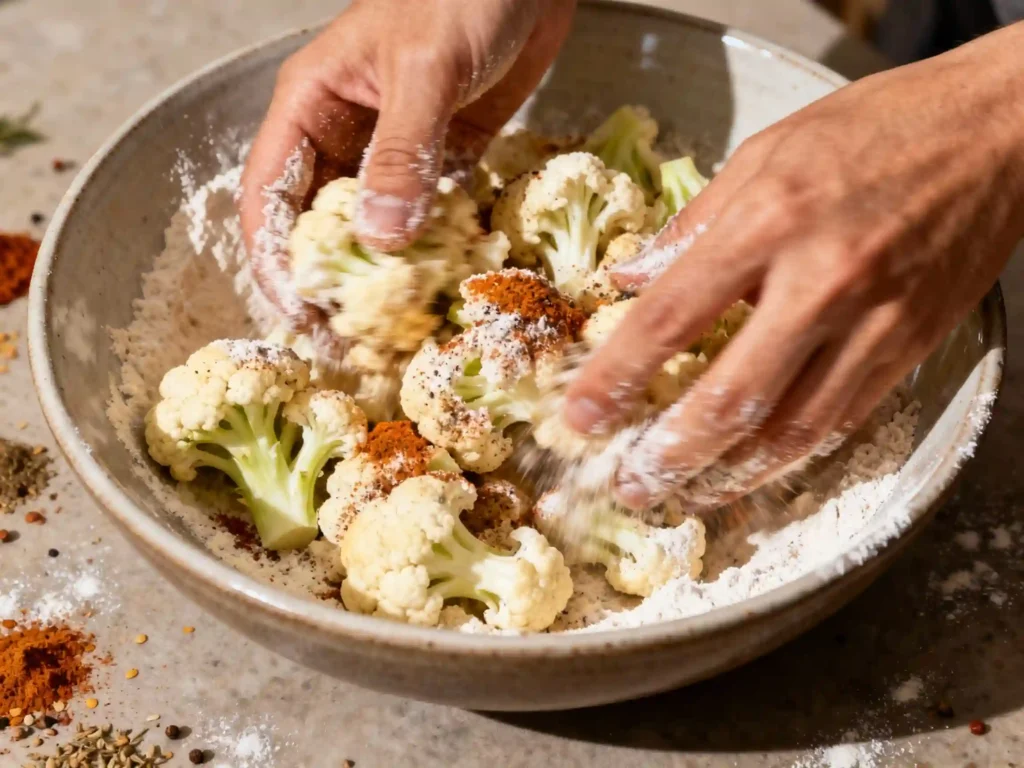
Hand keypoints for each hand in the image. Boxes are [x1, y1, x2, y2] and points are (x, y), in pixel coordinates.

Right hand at [238, 0, 575, 339]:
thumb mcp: (423, 69)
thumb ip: (401, 151)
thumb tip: (381, 238)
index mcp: (312, 106)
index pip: (272, 196)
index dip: (276, 259)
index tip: (298, 314)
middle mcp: (346, 134)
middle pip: (321, 222)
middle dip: (332, 280)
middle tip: (351, 340)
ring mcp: (396, 148)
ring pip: (377, 223)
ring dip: (387, 271)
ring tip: (398, 326)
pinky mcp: (445, 154)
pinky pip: (431, 211)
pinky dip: (437, 245)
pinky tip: (446, 282)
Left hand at [564, 22, 1023, 509]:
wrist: (999, 132)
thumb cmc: (877, 127)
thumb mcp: (765, 151)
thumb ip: (690, 224)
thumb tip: (628, 279)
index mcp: (770, 221)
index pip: (670, 318)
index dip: (616, 378)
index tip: (578, 418)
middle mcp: (820, 282)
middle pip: (730, 398)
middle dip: (669, 454)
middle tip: (630, 485)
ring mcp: (873, 323)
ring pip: (790, 430)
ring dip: (727, 474)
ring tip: (681, 495)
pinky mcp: (909, 348)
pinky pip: (840, 422)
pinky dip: (789, 457)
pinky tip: (751, 471)